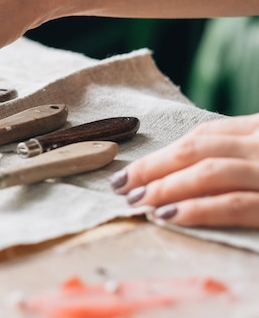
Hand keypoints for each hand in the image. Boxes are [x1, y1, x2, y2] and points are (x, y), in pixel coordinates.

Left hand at [110, 114, 258, 228]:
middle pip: (195, 150)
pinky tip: (169, 215)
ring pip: (207, 172)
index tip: (130, 171)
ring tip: (136, 200)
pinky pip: (233, 205)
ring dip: (165, 187)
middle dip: (151, 168)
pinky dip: (197, 209)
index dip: (160, 154)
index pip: (201, 136)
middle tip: (120, 185)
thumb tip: (177, 177)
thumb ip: (232, 157)